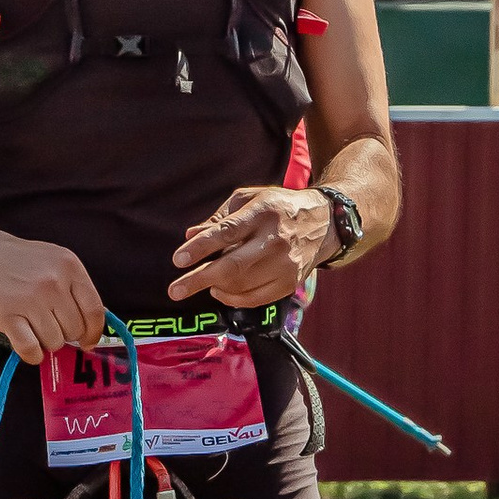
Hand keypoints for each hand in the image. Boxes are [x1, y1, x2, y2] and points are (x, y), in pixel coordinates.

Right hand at [0, 232, 106, 364]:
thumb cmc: (20, 261)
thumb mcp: (55, 261)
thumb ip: (75, 289)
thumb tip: (93, 325)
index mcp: (70, 266)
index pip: (94, 311)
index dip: (93, 332)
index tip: (88, 342)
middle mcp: (53, 282)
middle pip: (74, 330)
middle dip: (64, 334)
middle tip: (49, 324)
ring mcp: (30, 299)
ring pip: (54, 342)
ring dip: (45, 342)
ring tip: (33, 326)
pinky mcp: (8, 316)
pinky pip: (31, 349)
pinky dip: (32, 354)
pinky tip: (27, 344)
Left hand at [169, 185, 326, 310]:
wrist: (324, 223)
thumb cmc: (277, 208)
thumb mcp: (249, 199)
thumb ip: (219, 217)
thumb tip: (190, 235)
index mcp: (262, 213)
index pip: (227, 231)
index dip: (200, 247)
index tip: (178, 259)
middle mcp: (275, 240)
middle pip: (232, 266)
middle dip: (199, 280)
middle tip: (175, 291)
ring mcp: (285, 265)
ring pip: (241, 285)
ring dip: (215, 286)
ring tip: (204, 281)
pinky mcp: (290, 283)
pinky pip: (254, 299)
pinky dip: (232, 298)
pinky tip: (220, 291)